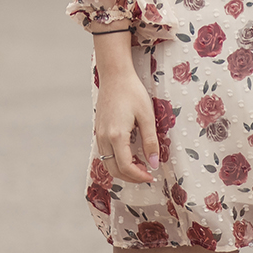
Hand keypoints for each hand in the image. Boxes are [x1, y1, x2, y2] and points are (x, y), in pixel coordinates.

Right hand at [93, 42, 159, 184]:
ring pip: (107, 163)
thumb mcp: (147, 116)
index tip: (151, 176)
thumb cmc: (132, 92)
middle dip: (131, 177)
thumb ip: (150, 142)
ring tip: (139, 167)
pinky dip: (115, 160)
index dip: (139, 176)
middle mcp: (104, 138)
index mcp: (117, 136)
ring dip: (122, 170)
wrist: (114, 75)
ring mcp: (99, 134)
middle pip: (114, 169)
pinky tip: (128, 156)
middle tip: (147, 175)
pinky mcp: (98, 130)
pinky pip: (104, 153)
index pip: (126, 166)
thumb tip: (154, 163)